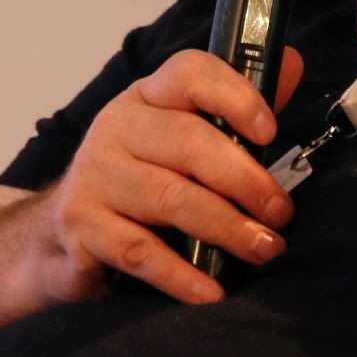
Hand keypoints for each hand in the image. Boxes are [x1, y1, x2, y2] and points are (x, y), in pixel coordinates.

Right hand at [31, 47, 303, 306]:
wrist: (64, 233)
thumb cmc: (142, 179)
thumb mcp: (185, 138)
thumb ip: (237, 108)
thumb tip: (292, 64)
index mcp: (149, 96)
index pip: (189, 73)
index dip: (235, 95)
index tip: (270, 131)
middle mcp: (117, 126)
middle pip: (189, 141)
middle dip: (245, 180)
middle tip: (280, 213)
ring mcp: (94, 175)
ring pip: (170, 198)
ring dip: (226, 228)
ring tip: (264, 249)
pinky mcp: (81, 224)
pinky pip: (139, 252)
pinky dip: (181, 275)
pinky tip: (211, 291)